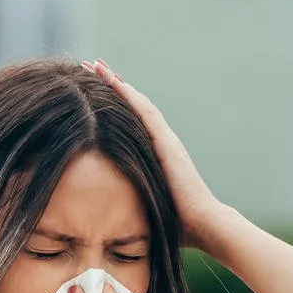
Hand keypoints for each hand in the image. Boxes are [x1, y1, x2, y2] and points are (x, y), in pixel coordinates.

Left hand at [83, 58, 223, 251]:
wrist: (203, 226)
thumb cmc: (177, 227)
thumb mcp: (143, 211)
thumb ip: (129, 208)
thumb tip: (105, 225)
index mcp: (154, 157)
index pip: (128, 125)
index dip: (110, 107)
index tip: (88, 92)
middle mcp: (161, 143)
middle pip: (131, 107)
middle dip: (109, 87)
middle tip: (88, 68)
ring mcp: (165, 140)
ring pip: (136, 103)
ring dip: (115, 83)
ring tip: (95, 65)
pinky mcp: (167, 142)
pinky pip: (145, 112)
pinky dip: (128, 94)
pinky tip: (112, 79)